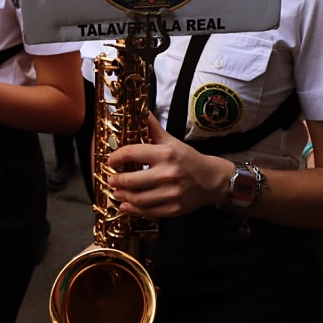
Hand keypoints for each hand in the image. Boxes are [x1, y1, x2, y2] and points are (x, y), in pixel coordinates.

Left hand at [105, 113, 232, 217]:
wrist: (211, 179)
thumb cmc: (188, 158)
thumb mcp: (171, 141)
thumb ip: (153, 128)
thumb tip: (140, 110)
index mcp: (165, 154)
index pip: (132, 153)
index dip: (116, 157)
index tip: (111, 161)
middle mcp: (168, 174)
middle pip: (131, 180)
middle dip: (116, 180)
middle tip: (111, 179)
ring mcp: (171, 193)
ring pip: (138, 199)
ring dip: (122, 196)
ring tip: (117, 192)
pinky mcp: (174, 209)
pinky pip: (148, 212)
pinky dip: (134, 210)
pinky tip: (127, 205)